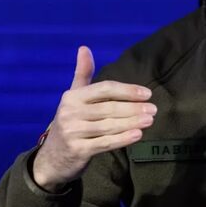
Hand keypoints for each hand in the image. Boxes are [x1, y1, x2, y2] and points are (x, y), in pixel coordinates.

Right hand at [32, 46, 156, 191]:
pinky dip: (123, 139)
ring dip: (132, 122)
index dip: (127, 90)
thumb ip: (82, 73)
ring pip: (109, 125)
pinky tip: (138, 134)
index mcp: (72, 97)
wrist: (52, 159)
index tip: (147, 93)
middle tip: (154, 109)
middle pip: (109, 108)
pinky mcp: (78, 150)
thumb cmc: (70, 122)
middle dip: (134, 108)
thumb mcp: (73, 97)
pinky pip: (105, 143)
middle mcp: (70, 112)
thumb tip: (84, 47)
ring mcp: (73, 132)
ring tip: (150, 120)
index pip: (105, 89)